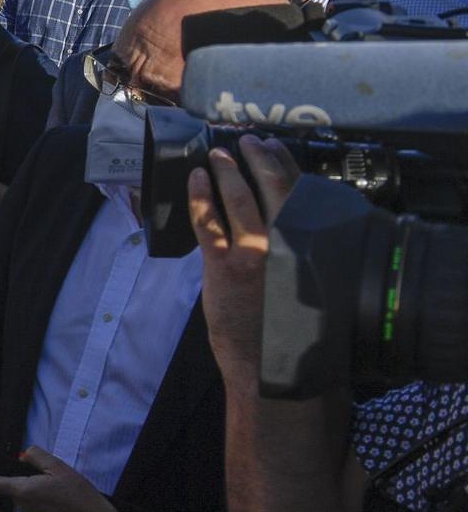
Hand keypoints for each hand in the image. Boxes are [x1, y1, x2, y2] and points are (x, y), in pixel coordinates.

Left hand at [0, 448, 132, 511]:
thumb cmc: (77, 493)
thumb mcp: (58, 467)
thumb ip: (36, 457)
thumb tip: (22, 454)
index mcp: (22, 490)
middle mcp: (21, 504)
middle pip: (10, 484)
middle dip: (20, 474)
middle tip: (43, 470)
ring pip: (21, 490)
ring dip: (31, 483)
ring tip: (53, 481)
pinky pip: (30, 498)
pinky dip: (36, 491)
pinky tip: (55, 490)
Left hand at [187, 137, 299, 390]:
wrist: (276, 371)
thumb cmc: (299, 332)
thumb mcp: (315, 284)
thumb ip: (305, 250)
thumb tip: (292, 222)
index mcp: (316, 244)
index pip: (304, 192)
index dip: (287, 164)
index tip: (276, 146)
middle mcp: (289, 243)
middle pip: (274, 186)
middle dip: (259, 157)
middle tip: (248, 140)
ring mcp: (255, 253)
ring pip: (239, 197)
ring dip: (228, 169)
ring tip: (220, 152)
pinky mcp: (225, 268)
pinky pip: (208, 222)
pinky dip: (200, 196)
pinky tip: (195, 177)